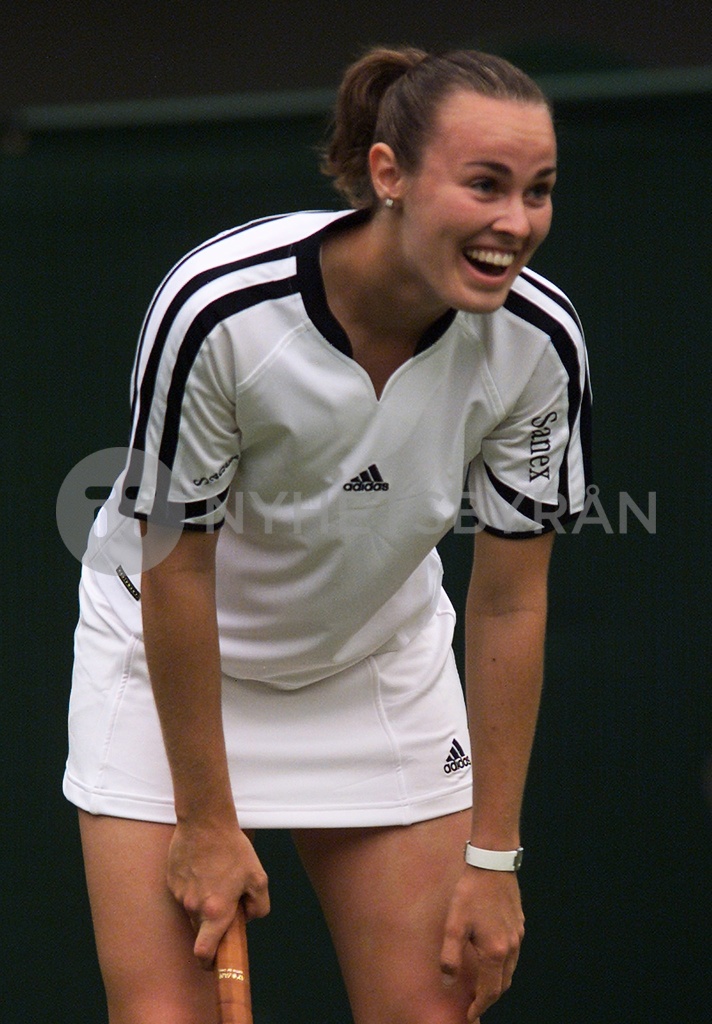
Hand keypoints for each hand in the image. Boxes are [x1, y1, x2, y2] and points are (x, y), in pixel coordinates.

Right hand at [167, 818, 269, 967]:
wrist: (206, 821)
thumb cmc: (233, 849)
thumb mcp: (258, 878)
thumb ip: (259, 907)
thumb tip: (248, 919)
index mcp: (216, 911)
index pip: (204, 952)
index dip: (208, 963)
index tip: (214, 962)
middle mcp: (194, 907)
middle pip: (200, 931)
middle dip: (212, 926)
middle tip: (226, 905)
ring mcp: (180, 894)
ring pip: (192, 911)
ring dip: (203, 904)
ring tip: (216, 877)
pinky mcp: (171, 881)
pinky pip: (184, 893)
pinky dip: (194, 888)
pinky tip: (204, 868)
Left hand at [439, 867, 523, 1021]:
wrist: (492, 864)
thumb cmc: (471, 893)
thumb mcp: (454, 925)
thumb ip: (450, 956)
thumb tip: (448, 981)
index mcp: (495, 952)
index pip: (490, 991)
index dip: (479, 1005)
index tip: (470, 1014)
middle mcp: (511, 947)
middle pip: (503, 984)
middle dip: (489, 997)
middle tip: (474, 1002)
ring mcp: (518, 935)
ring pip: (510, 970)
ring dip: (497, 982)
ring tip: (481, 984)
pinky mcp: (519, 924)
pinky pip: (513, 954)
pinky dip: (503, 966)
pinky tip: (491, 958)